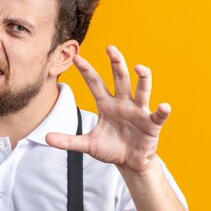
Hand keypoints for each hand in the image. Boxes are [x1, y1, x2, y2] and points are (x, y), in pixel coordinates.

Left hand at [46, 46, 169, 173]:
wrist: (130, 162)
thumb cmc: (111, 148)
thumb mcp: (88, 145)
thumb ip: (68, 141)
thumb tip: (46, 138)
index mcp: (106, 104)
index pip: (95, 83)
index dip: (86, 71)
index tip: (76, 58)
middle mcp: (123, 103)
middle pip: (120, 79)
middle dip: (116, 63)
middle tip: (110, 48)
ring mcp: (138, 111)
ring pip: (142, 91)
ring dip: (143, 79)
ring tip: (140, 68)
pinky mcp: (151, 124)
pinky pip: (157, 115)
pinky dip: (162, 110)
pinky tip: (164, 106)